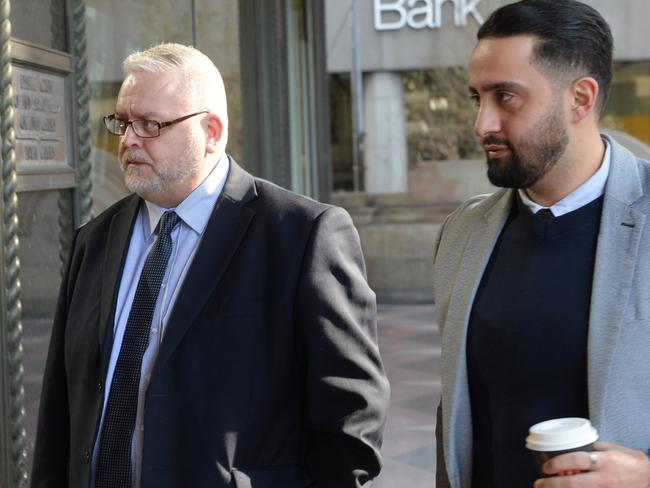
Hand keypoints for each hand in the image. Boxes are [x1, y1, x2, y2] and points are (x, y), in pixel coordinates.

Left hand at [533, 441, 649, 487]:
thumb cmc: (631, 462)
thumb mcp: (613, 449)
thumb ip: (593, 447)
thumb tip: (572, 443)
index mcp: (605, 461)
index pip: (577, 460)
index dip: (558, 463)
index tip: (546, 466)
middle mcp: (605, 479)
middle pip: (573, 484)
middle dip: (551, 485)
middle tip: (538, 484)